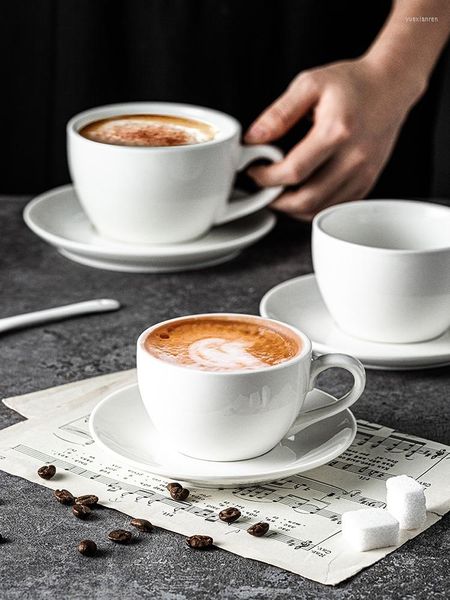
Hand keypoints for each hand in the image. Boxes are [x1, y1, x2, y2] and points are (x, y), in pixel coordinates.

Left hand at [245, 57, 424, 219]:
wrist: (390, 86)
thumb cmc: (352, 83)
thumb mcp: (309, 85)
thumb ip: (279, 114)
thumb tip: (253, 138)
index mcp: (336, 131)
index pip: (294, 171)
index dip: (267, 178)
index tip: (255, 171)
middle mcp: (354, 157)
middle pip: (307, 199)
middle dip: (277, 201)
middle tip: (263, 189)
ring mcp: (363, 173)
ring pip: (321, 209)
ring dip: (293, 208)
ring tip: (279, 192)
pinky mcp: (367, 181)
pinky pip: (335, 206)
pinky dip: (314, 207)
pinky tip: (302, 192)